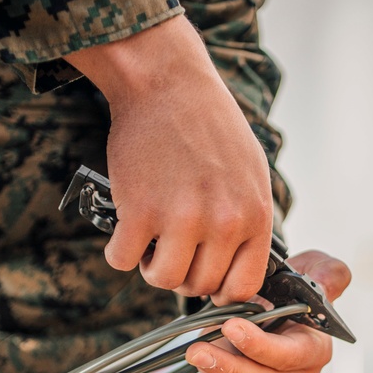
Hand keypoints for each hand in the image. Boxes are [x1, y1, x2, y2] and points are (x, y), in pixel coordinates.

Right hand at [65, 16, 273, 304]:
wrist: (167, 84)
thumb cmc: (210, 127)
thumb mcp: (251, 173)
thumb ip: (247, 222)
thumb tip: (237, 270)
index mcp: (254, 215)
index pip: (243, 286)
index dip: (219, 288)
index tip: (204, 274)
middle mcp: (223, 222)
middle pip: (199, 285)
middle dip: (182, 273)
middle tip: (170, 247)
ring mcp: (181, 219)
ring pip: (163, 280)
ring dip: (151, 267)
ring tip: (150, 242)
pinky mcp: (138, 211)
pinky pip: (122, 260)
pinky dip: (118, 250)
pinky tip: (124, 228)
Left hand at [184, 250, 351, 372]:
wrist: (268, 307)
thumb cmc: (290, 293)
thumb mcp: (312, 272)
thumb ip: (327, 274)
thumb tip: (326, 284)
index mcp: (316, 352)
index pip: (291, 357)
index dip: (261, 346)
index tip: (233, 327)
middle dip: (230, 367)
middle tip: (200, 349)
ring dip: (214, 372)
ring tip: (194, 349)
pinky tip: (202, 355)